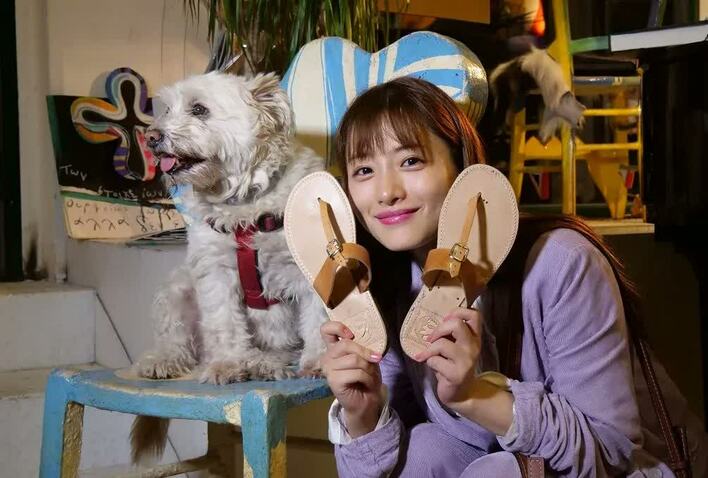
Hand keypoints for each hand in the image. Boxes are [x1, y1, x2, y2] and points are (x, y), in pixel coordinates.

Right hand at [320, 320, 383, 437]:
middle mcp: (328, 357)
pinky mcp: (333, 381)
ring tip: (371, 376)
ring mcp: (329, 369)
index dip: (338, 327)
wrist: (365, 402)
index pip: (326, 330)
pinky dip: (367, 378)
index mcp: (334, 349)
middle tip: (376, 359)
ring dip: (369, 368)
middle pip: (346, 344)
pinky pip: (356, 373)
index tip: (352, 335)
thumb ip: (364, 350)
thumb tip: (372, 352)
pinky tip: (367, 384)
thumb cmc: (366, 378)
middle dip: (365, 352)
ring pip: (354, 360)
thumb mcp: (367, 359)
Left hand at [414, 307, 481, 407]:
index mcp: (474, 338)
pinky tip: (434, 368)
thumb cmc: (453, 366)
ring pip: (441, 343)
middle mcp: (473, 347)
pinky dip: (429, 362)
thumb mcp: (455, 348)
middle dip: (439, 329)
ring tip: (429, 356)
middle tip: (431, 338)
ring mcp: (466, 361)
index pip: (475, 315)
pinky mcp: (456, 374)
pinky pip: (434, 360)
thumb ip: (450, 335)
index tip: (446, 318)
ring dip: (429, 350)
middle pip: (457, 324)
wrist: (461, 394)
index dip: (459, 311)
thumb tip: (430, 322)